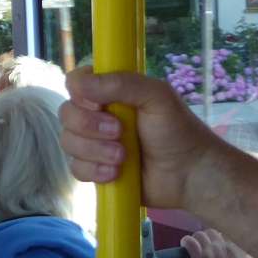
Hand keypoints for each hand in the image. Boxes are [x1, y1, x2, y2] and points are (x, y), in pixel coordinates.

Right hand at [59, 69, 222, 208]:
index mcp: (110, 92)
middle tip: (119, 133)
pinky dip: (94, 171)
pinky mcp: (95, 169)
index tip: (99, 104)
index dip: (80, 94)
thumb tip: (79, 84)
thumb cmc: (178, 130)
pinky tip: (115, 174)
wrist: (190, 175)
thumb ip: (121, 83)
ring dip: (95, 150)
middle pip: (66, 113)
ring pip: (68, 141)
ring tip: (123, 158)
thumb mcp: (157, 96)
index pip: (76, 82)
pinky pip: (76, 167)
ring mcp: (95, 143)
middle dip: (89, 126)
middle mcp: (98, 115)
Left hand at [182, 228, 257, 257]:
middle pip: (212, 233)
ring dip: (196, 240)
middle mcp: (222, 247)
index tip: (218, 250)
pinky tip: (185, 246)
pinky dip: (186, 242)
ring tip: (195, 248)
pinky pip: (189, 242)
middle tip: (205, 248)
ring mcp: (210, 251)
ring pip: (200, 235)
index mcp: (236, 250)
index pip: (225, 238)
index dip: (220, 243)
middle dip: (207, 238)